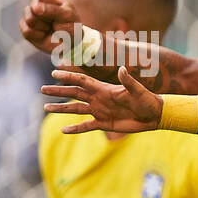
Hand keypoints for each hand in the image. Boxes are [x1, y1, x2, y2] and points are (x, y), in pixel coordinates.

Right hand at [21, 0, 81, 54]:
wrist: (69, 42)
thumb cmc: (70, 25)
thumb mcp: (67, 16)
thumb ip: (52, 9)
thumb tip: (35, 8)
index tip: (58, 5)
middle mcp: (37, 2)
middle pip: (35, 6)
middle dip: (48, 17)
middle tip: (57, 21)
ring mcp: (29, 13)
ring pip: (30, 19)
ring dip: (44, 27)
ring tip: (51, 28)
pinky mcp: (24, 26)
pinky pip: (27, 31)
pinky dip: (39, 36)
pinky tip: (44, 34)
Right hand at [42, 66, 162, 133]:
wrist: (154, 116)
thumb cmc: (148, 100)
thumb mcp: (138, 90)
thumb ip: (128, 81)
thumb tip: (122, 68)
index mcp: (104, 89)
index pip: (82, 81)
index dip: (69, 76)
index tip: (54, 72)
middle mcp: (98, 99)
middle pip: (74, 93)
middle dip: (59, 91)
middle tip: (42, 89)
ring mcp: (100, 111)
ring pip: (76, 109)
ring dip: (61, 108)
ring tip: (46, 107)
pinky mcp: (104, 124)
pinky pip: (86, 126)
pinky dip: (75, 128)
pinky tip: (63, 130)